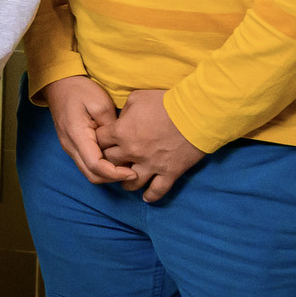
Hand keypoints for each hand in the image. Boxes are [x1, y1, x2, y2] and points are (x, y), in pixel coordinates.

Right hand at [37, 76, 129, 185]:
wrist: (59, 85)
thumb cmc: (80, 91)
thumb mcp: (101, 104)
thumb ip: (112, 127)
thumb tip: (123, 144)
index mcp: (77, 135)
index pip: (95, 165)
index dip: (115, 173)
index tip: (133, 171)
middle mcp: (70, 146)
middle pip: (92, 174)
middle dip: (113, 178)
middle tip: (134, 172)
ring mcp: (69, 147)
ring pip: (89, 172)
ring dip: (108, 174)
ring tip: (127, 167)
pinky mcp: (72, 146)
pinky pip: (87, 164)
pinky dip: (102, 168)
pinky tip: (116, 160)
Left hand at [99, 87, 204, 201]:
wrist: (197, 112)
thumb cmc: (166, 102)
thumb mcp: (137, 99)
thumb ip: (123, 112)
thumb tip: (120, 122)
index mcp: (121, 132)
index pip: (99, 141)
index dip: (99, 141)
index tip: (104, 142)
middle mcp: (132, 151)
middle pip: (110, 163)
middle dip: (109, 161)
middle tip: (112, 161)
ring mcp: (151, 164)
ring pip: (130, 183)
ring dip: (126, 181)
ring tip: (127, 179)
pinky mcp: (169, 172)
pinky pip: (157, 191)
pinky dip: (150, 196)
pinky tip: (146, 197)